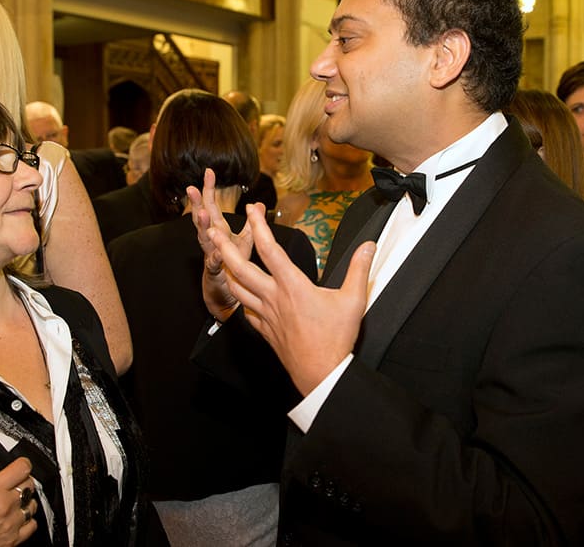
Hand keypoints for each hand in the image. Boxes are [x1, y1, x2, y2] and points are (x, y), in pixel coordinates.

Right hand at [0, 445, 39, 546]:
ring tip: (10, 502)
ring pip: (33, 504)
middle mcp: (4, 507)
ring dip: (25, 500)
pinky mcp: (13, 541)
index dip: (21, 463)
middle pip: (29, 484)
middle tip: (9, 484)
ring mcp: (10, 525)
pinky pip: (32, 525)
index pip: (22, 468)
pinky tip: (15, 518)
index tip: (17, 465)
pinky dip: (27, 519)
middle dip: (22, 480)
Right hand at [187, 168, 252, 321]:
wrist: (226, 295)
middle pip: (201, 219)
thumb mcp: (244, 242)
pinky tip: (217, 252)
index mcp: (218, 230)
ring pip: (204, 239)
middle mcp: (211, 240)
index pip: (212, 205)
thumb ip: (251, 224)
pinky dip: (216, 258)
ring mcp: (210, 255)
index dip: (210, 189)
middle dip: (197, 203)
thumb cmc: (233, 266)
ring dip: (203, 226)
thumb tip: (258, 204)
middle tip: (192, 188)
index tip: (209, 172)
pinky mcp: (214, 273)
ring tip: (202, 214)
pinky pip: (214, 264)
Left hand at [209, 202, 375, 395]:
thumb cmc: (336, 338)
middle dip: (226, 247)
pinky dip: (242, 299)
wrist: (320, 373)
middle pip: (241, 268)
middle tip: (214, 231)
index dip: (259, 226)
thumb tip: (369, 246)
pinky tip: (243, 295)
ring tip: (222, 258)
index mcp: (292, 285)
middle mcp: (274, 297)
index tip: (252, 210)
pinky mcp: (265, 330)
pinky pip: (247, 311)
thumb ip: (359, 269)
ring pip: (239, 288)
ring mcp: (266, 314)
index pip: (271, 249)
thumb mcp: (353, 300)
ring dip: (228, 270)